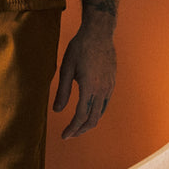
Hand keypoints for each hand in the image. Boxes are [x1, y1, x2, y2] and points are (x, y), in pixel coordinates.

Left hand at [53, 11, 115, 138]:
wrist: (99, 33)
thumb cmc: (79, 48)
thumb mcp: (66, 69)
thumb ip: (62, 91)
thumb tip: (56, 110)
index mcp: (89, 88)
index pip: (81, 116)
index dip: (72, 129)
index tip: (64, 135)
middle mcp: (102, 90)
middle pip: (92, 119)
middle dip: (80, 130)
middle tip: (69, 134)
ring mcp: (109, 87)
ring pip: (100, 113)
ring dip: (88, 122)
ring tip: (77, 126)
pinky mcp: (112, 83)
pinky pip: (104, 104)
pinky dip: (95, 112)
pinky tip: (87, 111)